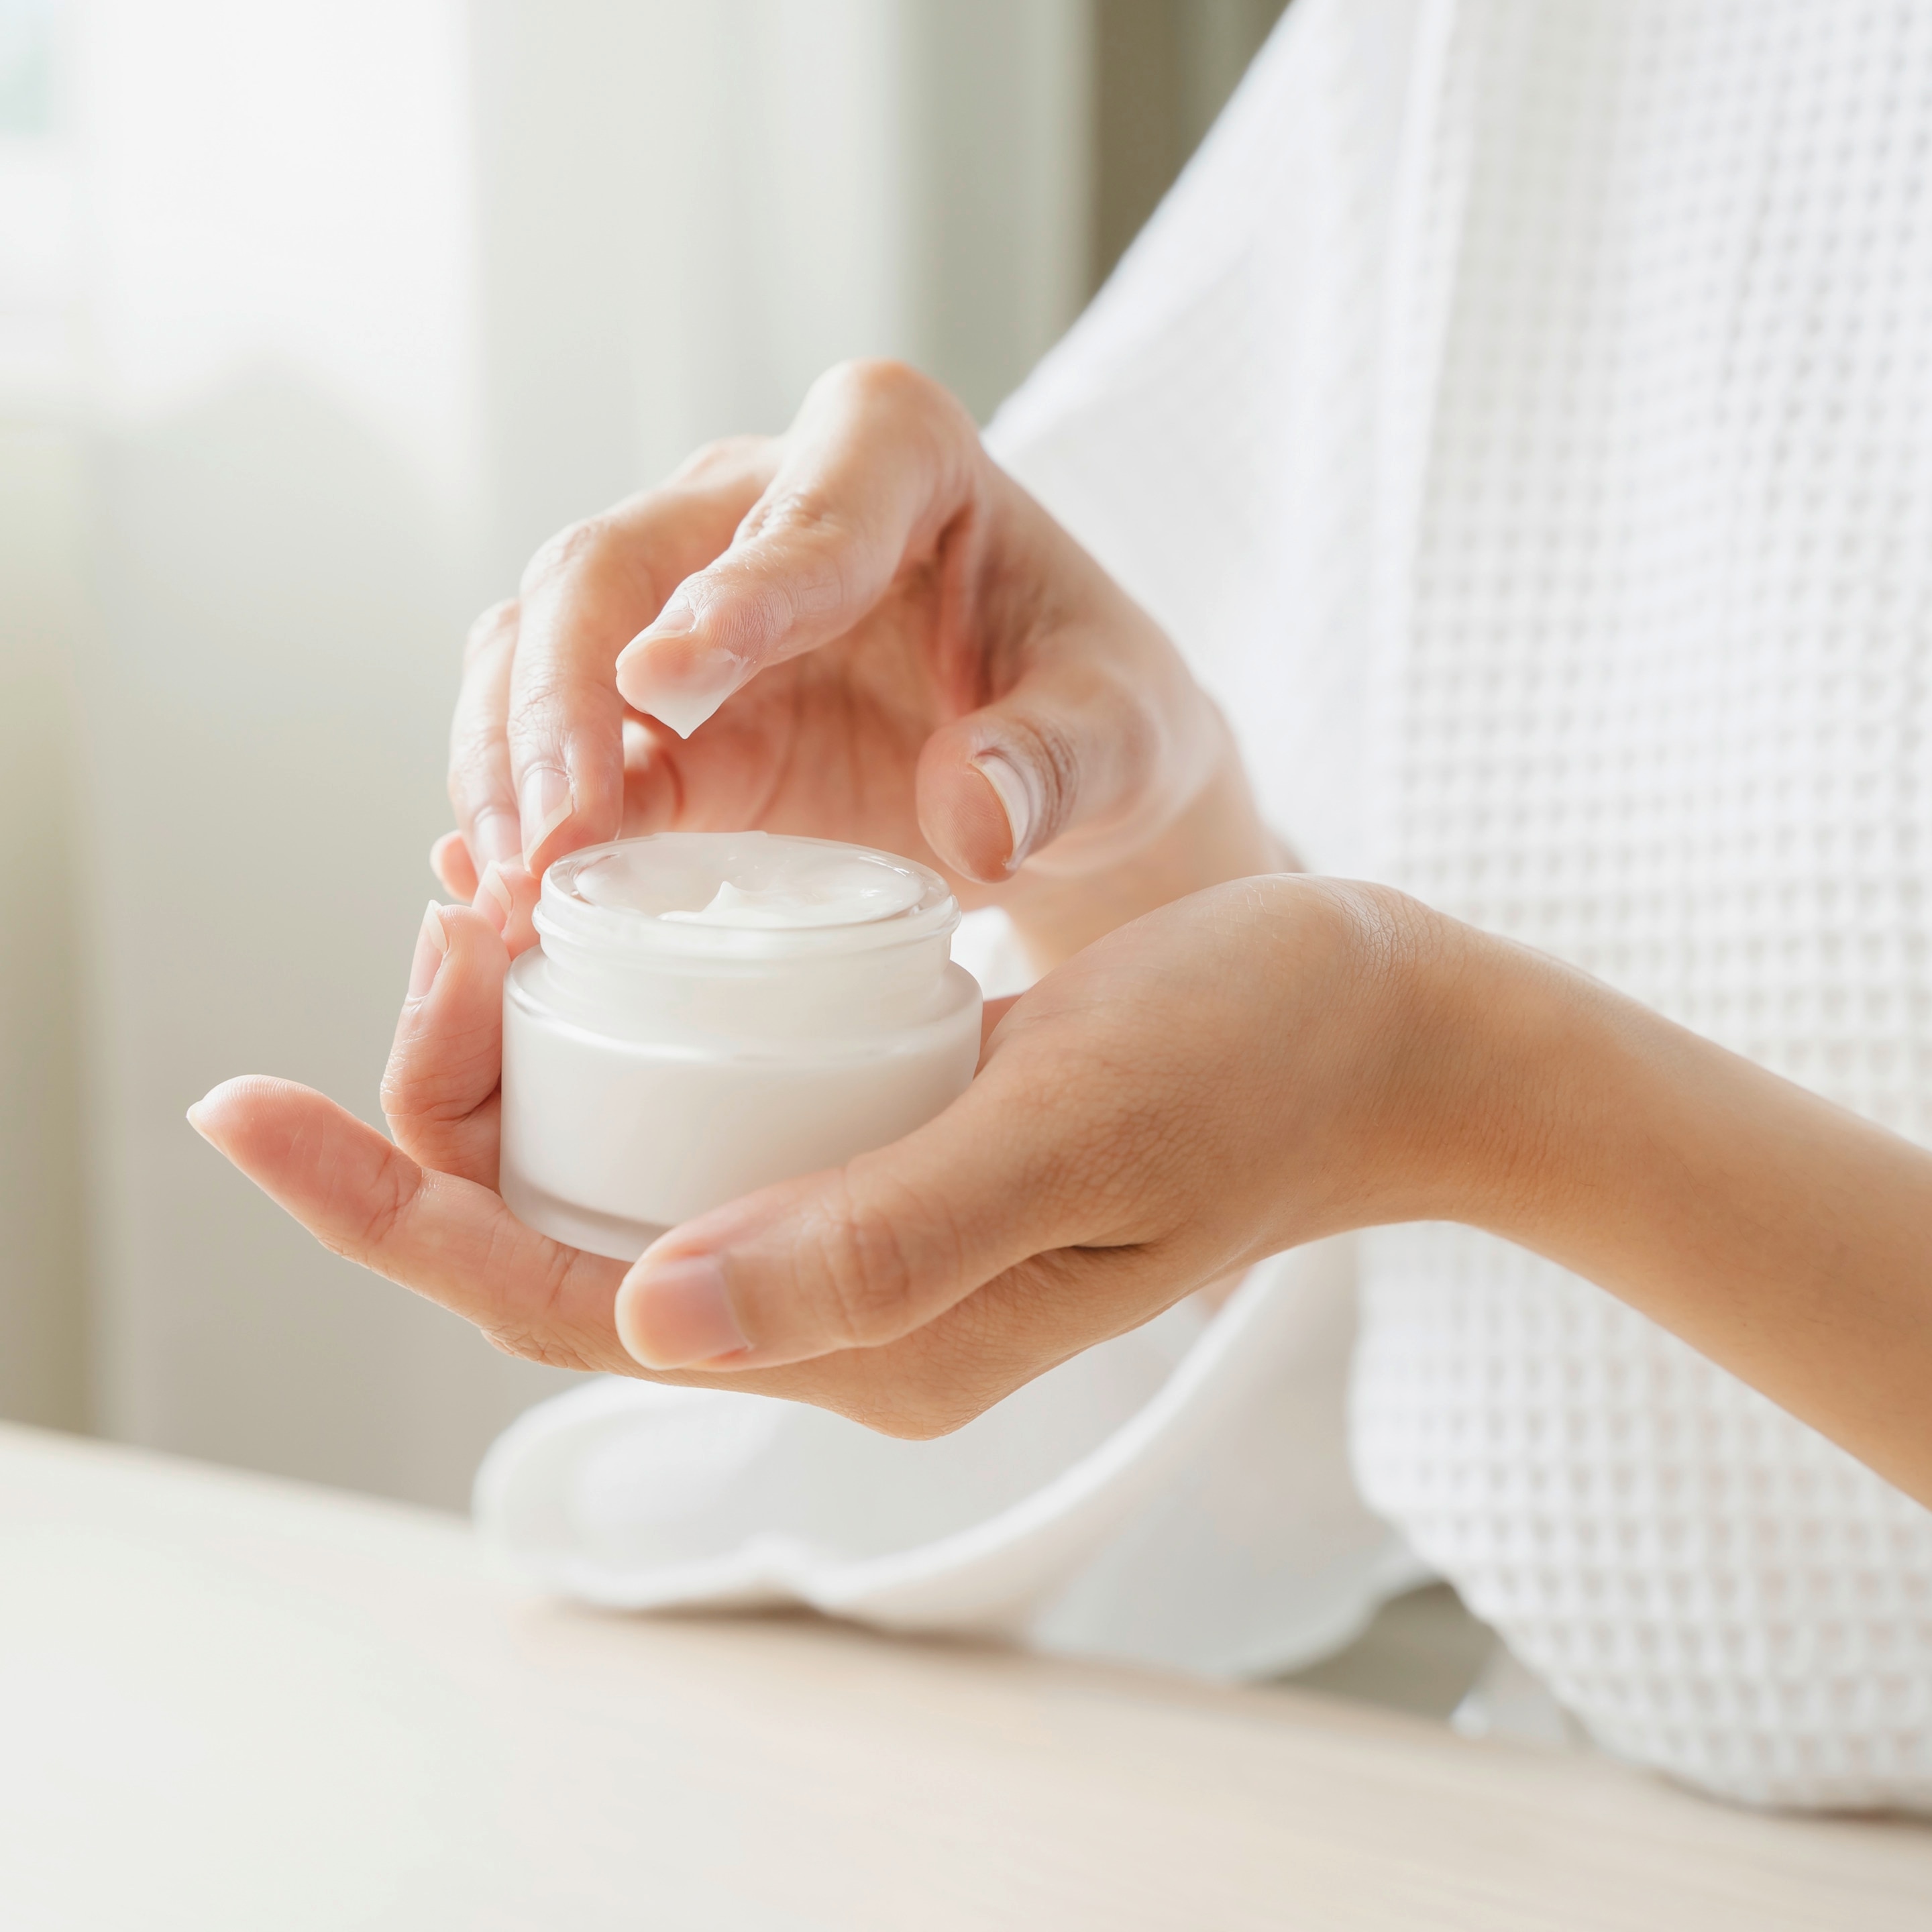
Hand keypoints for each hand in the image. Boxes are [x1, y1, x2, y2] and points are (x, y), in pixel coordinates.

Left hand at [191, 874, 1442, 1433]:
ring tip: (450, 949)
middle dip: (432, 1149)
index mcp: (878, 1336)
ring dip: (515, 1098)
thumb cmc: (1247, 1054)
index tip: (259, 1116)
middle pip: (576, 1260)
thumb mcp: (1069, 1122)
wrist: (1369, 1027)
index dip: (404, 1221)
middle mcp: (851, 1314)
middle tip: (389, 961)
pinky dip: (619, 1063)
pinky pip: (710, 1142)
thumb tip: (655, 1319)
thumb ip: (878, 1236)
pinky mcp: (893, 1165)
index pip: (579, 1307)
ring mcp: (872, 1242)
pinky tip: (578, 971)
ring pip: (633, 1196)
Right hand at [433, 359, 1277, 970]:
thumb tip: (971, 819)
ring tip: (511, 891)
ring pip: (539, 648)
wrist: (1059, 781)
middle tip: (555, 838)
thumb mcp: (1118, 738)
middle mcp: (762, 504)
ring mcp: (686, 604)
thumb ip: (1057, 763)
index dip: (735, 592)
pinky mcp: (656, 714)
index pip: (809, 505)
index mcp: (896, 454)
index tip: (669, 683)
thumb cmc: (1096, 719)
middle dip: (563, 703)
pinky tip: (492, 894)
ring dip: (510, 770)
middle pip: (611, 566)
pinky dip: (516, 815)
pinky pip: (551, 744)